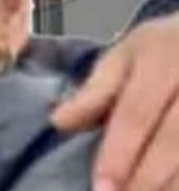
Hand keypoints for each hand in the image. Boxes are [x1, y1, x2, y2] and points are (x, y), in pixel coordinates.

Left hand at [51, 13, 178, 190]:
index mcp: (162, 59)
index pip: (136, 113)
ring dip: (171, 184)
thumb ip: (96, 90)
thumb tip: (59, 121)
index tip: (102, 186)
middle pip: (172, 140)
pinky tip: (170, 189)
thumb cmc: (164, 49)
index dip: (119, 153)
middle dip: (145, 177)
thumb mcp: (125, 54)